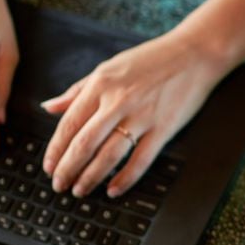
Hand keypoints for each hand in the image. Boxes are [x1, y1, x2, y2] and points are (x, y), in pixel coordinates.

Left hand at [41, 33, 227, 197]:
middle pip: (84, 144)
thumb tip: (50, 107)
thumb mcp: (109, 68)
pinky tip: (113, 189)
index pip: (69, 124)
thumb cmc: (153, 59)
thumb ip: (78, 90)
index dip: (55, 150)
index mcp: (101, 85)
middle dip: (67, 169)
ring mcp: (142, 116)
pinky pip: (141, 159)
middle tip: (60, 185)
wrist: (195, 54)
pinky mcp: (164, 128)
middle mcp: (118, 102)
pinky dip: (125, 178)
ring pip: (108, 155)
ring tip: (81, 190)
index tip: (48, 166)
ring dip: (91, 177)